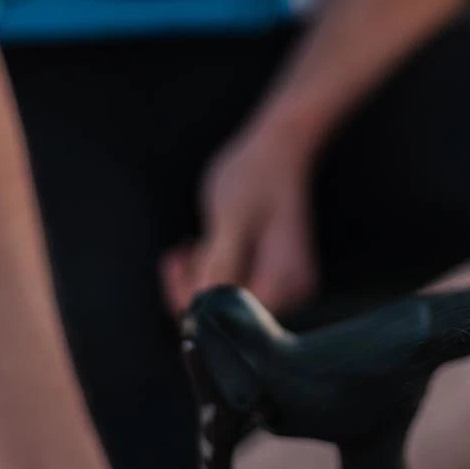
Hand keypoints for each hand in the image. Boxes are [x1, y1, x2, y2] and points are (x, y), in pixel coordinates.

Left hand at [162, 117, 318, 315]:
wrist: (279, 151)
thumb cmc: (255, 177)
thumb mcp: (229, 221)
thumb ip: (218, 268)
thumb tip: (199, 309)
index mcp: (285, 283)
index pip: (231, 317)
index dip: (195, 300)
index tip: (176, 265)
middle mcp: (294, 294)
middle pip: (232, 317)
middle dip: (197, 288)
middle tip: (181, 254)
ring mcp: (288, 289)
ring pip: (231, 305)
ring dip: (203, 280)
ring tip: (194, 245)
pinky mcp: (276, 280)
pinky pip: (238, 292)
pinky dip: (216, 274)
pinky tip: (205, 250)